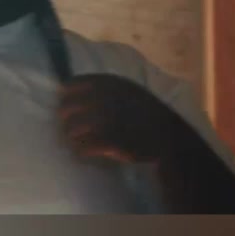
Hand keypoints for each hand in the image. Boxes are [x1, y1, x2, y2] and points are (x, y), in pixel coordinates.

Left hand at [57, 73, 197, 164]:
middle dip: (65, 121)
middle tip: (70, 130)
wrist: (168, 136)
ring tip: (77, 143)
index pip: (70, 86)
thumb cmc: (146, 113)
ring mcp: (105, 118)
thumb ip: (103, 88)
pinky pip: (82, 146)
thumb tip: (68, 91)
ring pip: (71, 129)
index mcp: (108, 83)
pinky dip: (81, 151)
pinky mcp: (108, 140)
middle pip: (65, 109)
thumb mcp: (127, 90)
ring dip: (71, 138)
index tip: (69, 109)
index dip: (66, 98)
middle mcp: (103, 97)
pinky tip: (85, 152)